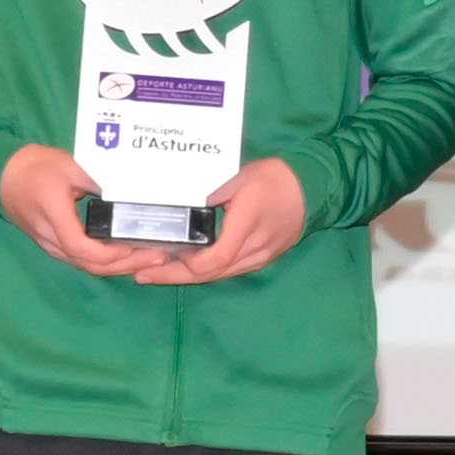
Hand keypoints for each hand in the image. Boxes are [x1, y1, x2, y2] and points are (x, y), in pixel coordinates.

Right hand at [0, 142, 199, 283]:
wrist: (5, 175)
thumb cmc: (37, 167)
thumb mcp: (71, 165)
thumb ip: (100, 178)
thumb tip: (133, 188)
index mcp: (54, 217)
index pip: (81, 248)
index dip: (110, 254)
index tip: (135, 247)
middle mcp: (51, 239)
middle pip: (88, 265)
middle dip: (125, 266)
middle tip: (158, 258)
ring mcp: (51, 246)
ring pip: (86, 266)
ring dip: (118, 267)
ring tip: (150, 259)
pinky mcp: (55, 246)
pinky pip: (82, 260)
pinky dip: (107, 262)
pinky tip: (128, 255)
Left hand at [138, 154, 311, 284]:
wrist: (312, 188)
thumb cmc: (275, 178)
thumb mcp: (239, 178)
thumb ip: (211, 193)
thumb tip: (184, 204)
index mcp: (247, 225)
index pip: (216, 258)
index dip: (188, 264)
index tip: (160, 260)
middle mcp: (254, 248)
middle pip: (212, 273)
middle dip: (175, 277)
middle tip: (142, 277)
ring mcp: (260, 257)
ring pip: (220, 275)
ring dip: (188, 277)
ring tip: (157, 275)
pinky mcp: (263, 258)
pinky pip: (230, 270)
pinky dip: (206, 271)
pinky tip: (186, 268)